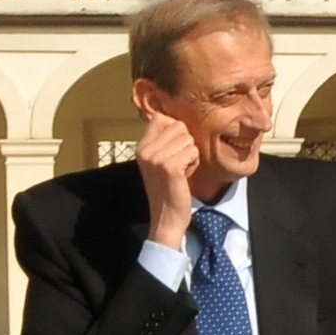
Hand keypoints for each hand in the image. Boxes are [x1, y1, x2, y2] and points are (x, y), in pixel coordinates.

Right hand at [136, 103, 198, 249]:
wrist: (166, 217)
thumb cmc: (169, 189)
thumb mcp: (159, 161)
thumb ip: (164, 141)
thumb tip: (177, 120)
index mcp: (141, 147)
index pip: (161, 117)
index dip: (175, 130)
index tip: (174, 151)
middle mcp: (145, 150)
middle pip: (179, 126)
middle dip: (186, 144)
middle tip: (179, 164)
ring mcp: (156, 158)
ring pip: (188, 139)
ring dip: (191, 155)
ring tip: (181, 171)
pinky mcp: (170, 167)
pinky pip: (193, 152)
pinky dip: (194, 163)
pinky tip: (185, 176)